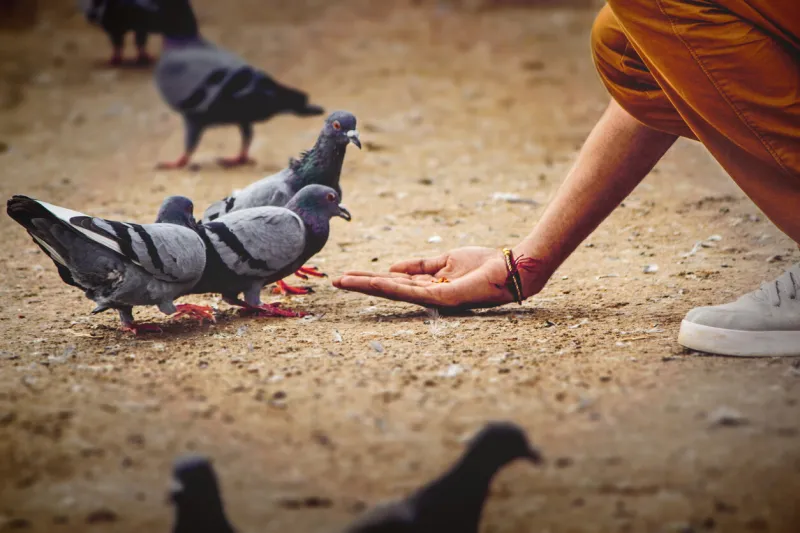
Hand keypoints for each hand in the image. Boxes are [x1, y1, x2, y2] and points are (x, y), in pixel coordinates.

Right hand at [333, 246, 544, 308]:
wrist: (510, 269)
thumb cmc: (484, 264)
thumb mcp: (446, 260)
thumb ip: (420, 264)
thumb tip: (392, 266)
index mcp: (429, 285)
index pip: (395, 282)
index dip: (372, 278)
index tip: (348, 274)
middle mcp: (428, 295)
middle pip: (388, 289)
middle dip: (362, 285)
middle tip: (336, 282)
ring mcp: (433, 298)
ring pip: (393, 291)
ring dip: (367, 287)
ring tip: (343, 282)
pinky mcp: (441, 298)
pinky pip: (410, 290)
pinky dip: (388, 286)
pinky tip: (371, 282)